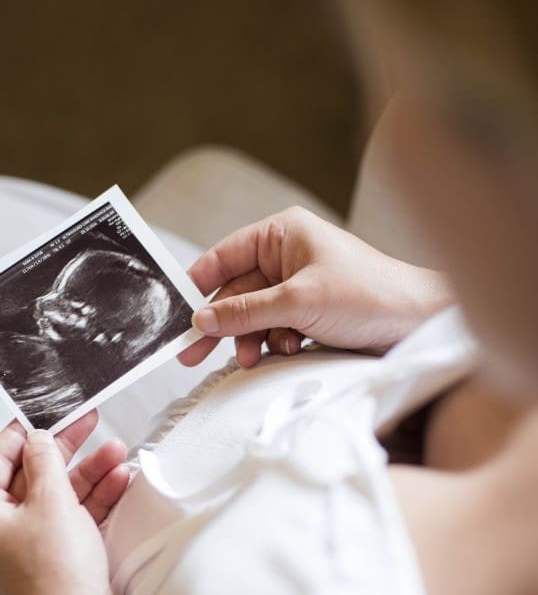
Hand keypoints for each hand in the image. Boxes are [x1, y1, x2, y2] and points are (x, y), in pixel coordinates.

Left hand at [0, 411, 129, 594]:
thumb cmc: (53, 577)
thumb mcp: (50, 500)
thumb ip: (46, 460)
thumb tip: (40, 438)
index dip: (26, 431)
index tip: (48, 409)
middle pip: (30, 473)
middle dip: (66, 451)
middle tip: (89, 421)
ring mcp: (24, 544)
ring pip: (56, 494)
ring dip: (88, 473)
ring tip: (117, 452)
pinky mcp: (53, 556)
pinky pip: (70, 516)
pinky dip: (93, 499)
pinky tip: (118, 479)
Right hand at [180, 206, 452, 367]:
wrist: (418, 325)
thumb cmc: (368, 296)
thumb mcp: (298, 302)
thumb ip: (245, 312)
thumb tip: (201, 320)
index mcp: (283, 234)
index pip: (224, 255)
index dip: (198, 284)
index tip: (176, 313)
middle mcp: (288, 255)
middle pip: (235, 292)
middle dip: (220, 324)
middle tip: (190, 354)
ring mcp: (298, 285)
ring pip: (253, 316)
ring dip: (249, 339)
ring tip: (249, 360)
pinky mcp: (309, 313)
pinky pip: (274, 330)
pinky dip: (274, 344)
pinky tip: (287, 352)